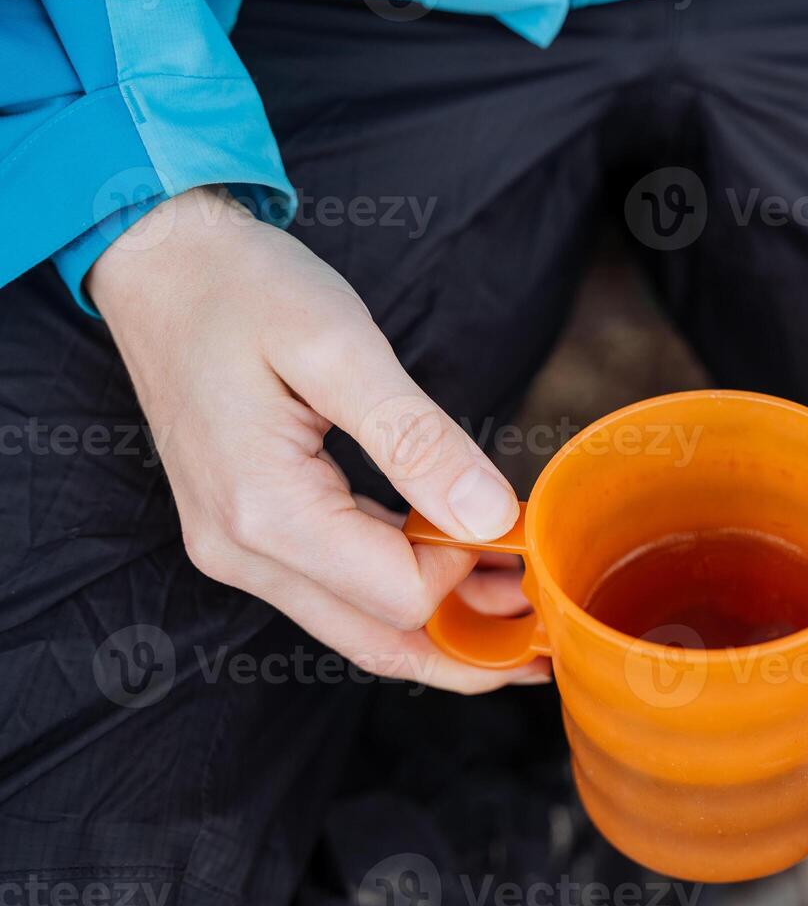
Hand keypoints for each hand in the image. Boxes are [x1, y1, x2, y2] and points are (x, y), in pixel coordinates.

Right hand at [89, 187, 547, 692]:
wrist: (162, 265)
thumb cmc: (242, 290)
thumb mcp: (339, 347)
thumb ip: (417, 439)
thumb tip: (490, 516)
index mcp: (264, 512)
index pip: (401, 594)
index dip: (470, 567)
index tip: (511, 518)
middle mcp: (243, 551)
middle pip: (380, 640)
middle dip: (469, 640)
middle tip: (547, 617)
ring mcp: (241, 550)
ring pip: (360, 626)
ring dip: (441, 619)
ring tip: (518, 590)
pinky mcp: (251, 533)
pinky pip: (338, 589)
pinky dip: (403, 586)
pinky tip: (457, 561)